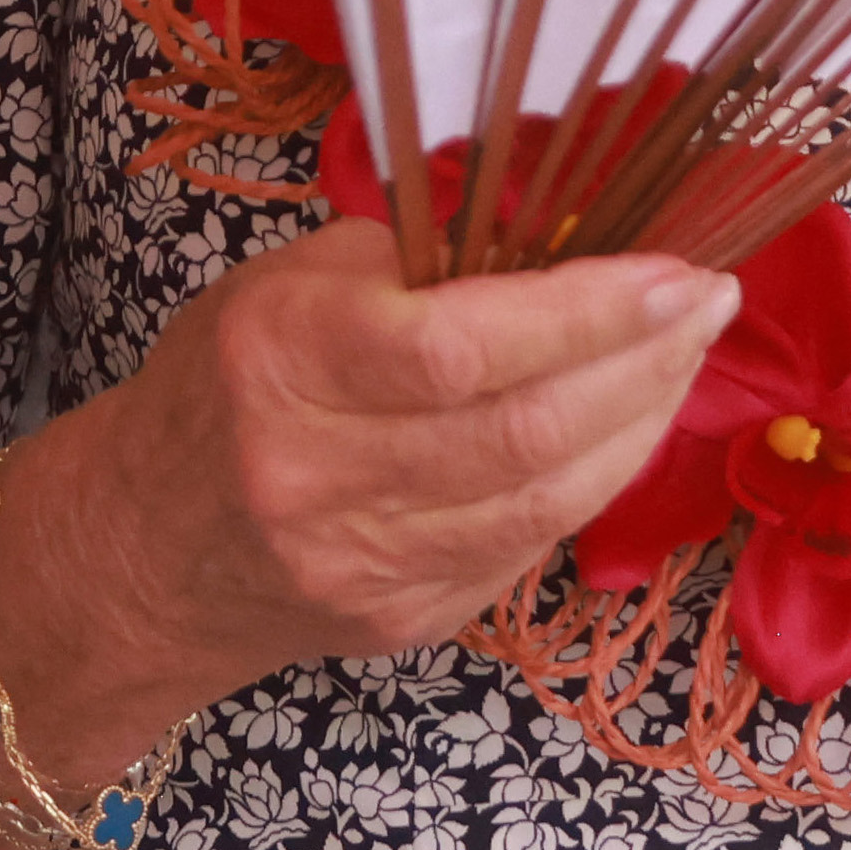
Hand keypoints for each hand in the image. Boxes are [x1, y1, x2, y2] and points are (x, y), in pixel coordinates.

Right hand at [28, 228, 727, 696]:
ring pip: (549, 497)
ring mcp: (367, 560)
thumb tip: (556, 231)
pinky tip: (624, 425)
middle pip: (526, 429)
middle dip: (644, 361)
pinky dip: (594, 478)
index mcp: (284, 359)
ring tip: (683, 355)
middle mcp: (320, 470)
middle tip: (707, 301)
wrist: (143, 550)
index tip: (672, 270)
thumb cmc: (224, 386)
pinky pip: (530, 544)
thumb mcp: (281, 288)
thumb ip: (408, 263)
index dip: (586, 311)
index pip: (460, 343)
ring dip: (641, 420)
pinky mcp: (408, 618)